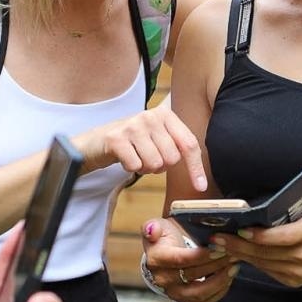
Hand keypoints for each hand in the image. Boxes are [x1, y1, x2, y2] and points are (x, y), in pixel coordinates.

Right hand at [77, 105, 206, 190]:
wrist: (98, 141)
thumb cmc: (135, 142)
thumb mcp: (159, 137)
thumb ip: (179, 146)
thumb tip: (203, 177)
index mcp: (166, 114)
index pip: (189, 144)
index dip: (196, 167)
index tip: (201, 187)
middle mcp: (150, 116)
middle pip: (172, 158)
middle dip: (162, 166)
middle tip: (149, 157)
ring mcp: (132, 125)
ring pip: (154, 164)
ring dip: (146, 168)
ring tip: (137, 156)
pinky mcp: (116, 138)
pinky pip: (135, 167)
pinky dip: (132, 168)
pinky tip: (126, 158)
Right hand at [142, 218, 237, 301]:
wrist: (163, 256)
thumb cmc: (164, 238)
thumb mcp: (157, 226)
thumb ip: (153, 227)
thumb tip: (152, 231)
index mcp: (157, 260)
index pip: (182, 260)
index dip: (203, 255)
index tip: (220, 247)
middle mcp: (163, 280)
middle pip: (193, 275)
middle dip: (216, 264)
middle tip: (233, 253)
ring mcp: (174, 293)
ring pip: (200, 293)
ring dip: (220, 280)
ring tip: (234, 265)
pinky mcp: (186, 301)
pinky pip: (206, 300)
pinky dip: (220, 290)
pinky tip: (230, 276)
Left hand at [215, 179, 301, 287]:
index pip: (280, 237)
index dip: (258, 235)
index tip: (239, 228)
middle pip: (265, 253)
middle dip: (238, 245)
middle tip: (217, 237)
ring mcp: (298, 272)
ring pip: (262, 264)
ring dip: (239, 254)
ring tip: (219, 244)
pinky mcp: (292, 280)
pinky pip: (266, 270)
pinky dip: (250, 261)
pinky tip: (235, 252)